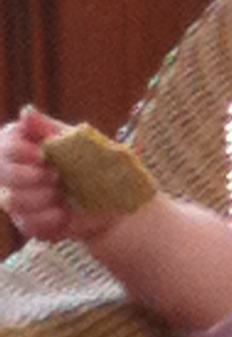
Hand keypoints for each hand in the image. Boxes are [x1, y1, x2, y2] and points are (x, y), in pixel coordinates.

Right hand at [0, 108, 108, 244]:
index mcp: (25, 146)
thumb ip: (49, 128)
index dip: (16, 151)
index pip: (3, 146)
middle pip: (4, 174)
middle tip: (56, 177)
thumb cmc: (94, 163)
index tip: (41, 154)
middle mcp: (16, 172)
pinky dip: (47, 219)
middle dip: (29, 177)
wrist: (115, 200)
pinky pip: (26, 224)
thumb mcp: (77, 141)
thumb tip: (26, 112)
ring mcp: (21, 199)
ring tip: (61, 195)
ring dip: (40, 198)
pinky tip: (63, 214)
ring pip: (12, 201)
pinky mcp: (30, 222)